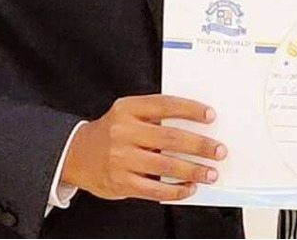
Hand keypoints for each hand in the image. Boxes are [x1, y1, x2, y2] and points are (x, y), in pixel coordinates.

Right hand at [61, 94, 226, 201]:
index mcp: (127, 109)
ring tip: (210, 173)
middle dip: (200, 146)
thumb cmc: (112, 132)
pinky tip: (189, 188)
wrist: (77, 154)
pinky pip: (155, 190)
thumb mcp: (128, 114)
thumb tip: (196, 127)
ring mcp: (120, 158)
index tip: (211, 116)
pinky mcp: (120, 182)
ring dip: (193, 171)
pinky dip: (176, 191)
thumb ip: (155, 117)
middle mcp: (123, 132)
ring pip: (166, 166)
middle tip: (219, 151)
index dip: (190, 109)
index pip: (164, 105)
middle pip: (169, 138)